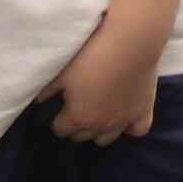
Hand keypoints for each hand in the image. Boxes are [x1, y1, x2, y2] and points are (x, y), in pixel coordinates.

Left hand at [45, 14, 159, 145]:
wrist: (130, 42)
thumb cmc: (92, 55)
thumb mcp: (63, 72)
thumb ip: (49, 90)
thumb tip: (39, 100)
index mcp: (77, 117)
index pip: (60, 130)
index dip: (58, 120)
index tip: (60, 109)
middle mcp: (99, 125)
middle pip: (82, 136)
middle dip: (77, 126)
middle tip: (78, 107)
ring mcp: (123, 121)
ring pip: (107, 139)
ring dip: (99, 129)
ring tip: (98, 112)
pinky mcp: (143, 111)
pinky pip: (137, 130)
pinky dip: (130, 127)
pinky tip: (125, 116)